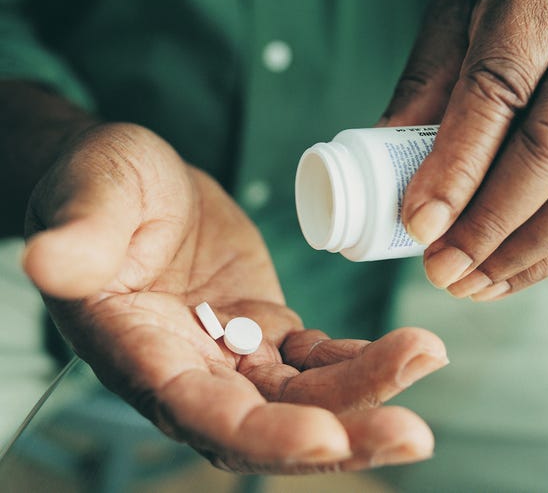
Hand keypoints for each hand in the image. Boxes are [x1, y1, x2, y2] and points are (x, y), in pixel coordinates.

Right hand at [22, 123, 447, 471]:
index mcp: (140, 351)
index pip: (199, 413)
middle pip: (268, 423)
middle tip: (413, 433)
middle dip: (341, 432)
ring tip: (426, 356)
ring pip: (304, 394)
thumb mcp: (90, 193)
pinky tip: (404, 350)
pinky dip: (360, 357)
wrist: (139, 184)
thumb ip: (79, 232)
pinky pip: (317, 356)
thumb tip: (49, 261)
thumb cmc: (103, 185)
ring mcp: (233, 352)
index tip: (324, 437)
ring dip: (367, 390)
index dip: (260, 435)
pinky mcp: (265, 327)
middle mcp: (190, 368)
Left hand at [383, 0, 547, 299]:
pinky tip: (505, 275)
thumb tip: (384, 166)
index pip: (496, 98)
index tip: (418, 225)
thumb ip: (423, 89)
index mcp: (539, 10)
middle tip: (441, 269)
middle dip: (489, 225)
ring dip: (523, 252)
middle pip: (547, 152)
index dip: (456, 170)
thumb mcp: (454, 20)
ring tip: (469, 285)